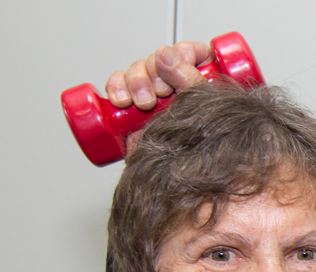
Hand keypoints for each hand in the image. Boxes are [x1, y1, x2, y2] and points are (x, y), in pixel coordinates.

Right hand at [103, 41, 209, 155]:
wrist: (179, 175)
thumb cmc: (199, 144)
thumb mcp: (200, 105)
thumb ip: (189, 79)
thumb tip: (166, 55)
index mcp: (200, 79)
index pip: (188, 50)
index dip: (180, 54)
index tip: (176, 72)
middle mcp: (175, 83)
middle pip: (157, 59)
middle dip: (153, 72)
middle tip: (159, 94)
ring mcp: (152, 93)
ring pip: (136, 70)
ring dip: (134, 81)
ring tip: (142, 103)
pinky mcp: (132, 105)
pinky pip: (117, 85)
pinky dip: (115, 87)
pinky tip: (120, 99)